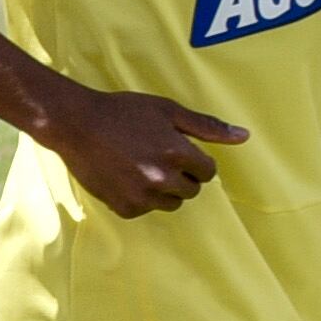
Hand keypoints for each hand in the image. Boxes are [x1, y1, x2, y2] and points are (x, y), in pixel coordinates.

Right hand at [33, 81, 247, 216]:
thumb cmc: (123, 112)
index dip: (195, 159)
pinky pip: (146, 209)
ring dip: (164, 189)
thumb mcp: (168, 110)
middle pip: (192, 189)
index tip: (176, 149)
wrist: (76, 124)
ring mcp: (143, 197)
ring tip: (141, 165)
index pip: (208, 172)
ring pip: (171, 202)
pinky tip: (125, 175)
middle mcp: (162, 179)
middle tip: (157, 155)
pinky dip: (140, 197)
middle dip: (182, 174)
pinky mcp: (125, 208)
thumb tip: (244, 137)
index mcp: (178, 153)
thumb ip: (207, 127)